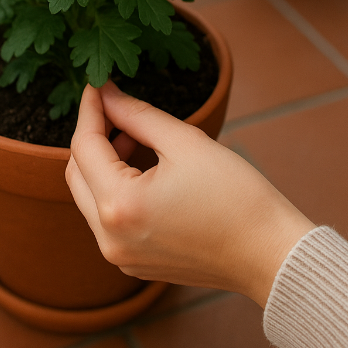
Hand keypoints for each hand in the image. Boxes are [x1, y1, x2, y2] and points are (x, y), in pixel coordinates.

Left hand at [66, 80, 314, 307]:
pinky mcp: (135, 263)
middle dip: (93, 136)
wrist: (270, 253)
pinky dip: (115, 188)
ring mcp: (120, 256)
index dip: (91, 109)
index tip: (98, 83)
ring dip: (103, 162)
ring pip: (89, 196)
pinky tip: (142, 168)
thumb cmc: (236, 196)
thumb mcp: (185, 142)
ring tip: (135, 136)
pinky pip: (107, 218)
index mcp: (119, 206)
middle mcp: (109, 238)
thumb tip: (107, 94)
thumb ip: (137, 115)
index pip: (85, 146)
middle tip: (117, 108)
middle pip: (77, 173)